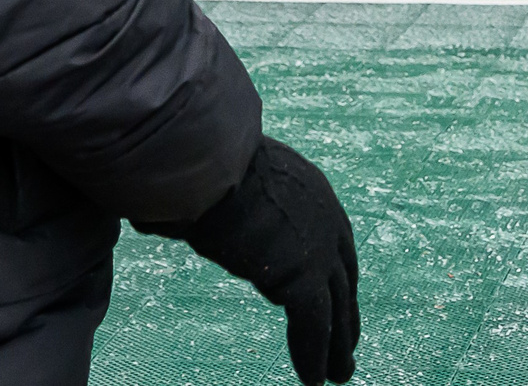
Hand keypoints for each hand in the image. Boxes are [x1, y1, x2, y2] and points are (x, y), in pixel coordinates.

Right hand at [136, 137, 358, 384]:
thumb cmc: (200, 166)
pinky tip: (312, 379)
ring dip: (336, 348)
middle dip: (345, 317)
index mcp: (312, 192)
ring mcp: (319, 248)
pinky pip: (314, 326)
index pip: (332, 245)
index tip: (335, 304)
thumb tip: (181, 214)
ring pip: (335, 310)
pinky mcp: (304, 277)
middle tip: (346, 351)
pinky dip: (314, 355)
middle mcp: (326, 219)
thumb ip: (228, 206)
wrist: (206, 163)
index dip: (335, 279)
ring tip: (336, 377)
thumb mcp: (228, 182)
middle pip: (342, 280)